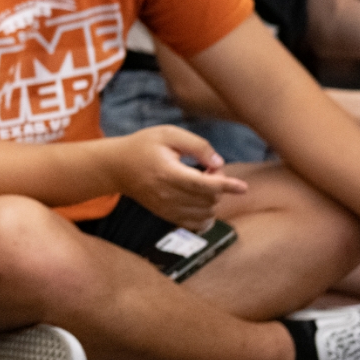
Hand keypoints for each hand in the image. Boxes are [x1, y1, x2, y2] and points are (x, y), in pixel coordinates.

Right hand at [106, 126, 247, 230]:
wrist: (117, 167)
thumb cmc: (144, 146)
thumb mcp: (168, 133)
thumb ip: (197, 145)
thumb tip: (218, 163)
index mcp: (167, 172)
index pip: (203, 185)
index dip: (226, 185)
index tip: (242, 187)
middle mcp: (167, 194)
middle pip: (209, 199)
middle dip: (218, 184)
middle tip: (207, 167)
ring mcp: (166, 208)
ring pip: (206, 213)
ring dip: (213, 199)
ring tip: (200, 181)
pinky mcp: (166, 216)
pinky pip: (196, 225)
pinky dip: (207, 216)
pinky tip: (202, 201)